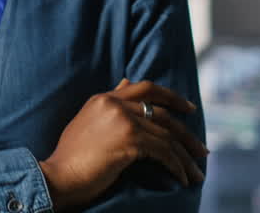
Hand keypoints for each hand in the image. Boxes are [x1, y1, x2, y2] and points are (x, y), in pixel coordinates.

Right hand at [39, 79, 206, 210]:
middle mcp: (114, 104)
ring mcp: (122, 120)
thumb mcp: (88, 122)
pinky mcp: (129, 139)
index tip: (189, 108)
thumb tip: (126, 82)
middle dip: (186, 131)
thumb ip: (110, 105)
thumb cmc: (71, 157)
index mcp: (103, 98)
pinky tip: (182, 178)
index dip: (171, 97)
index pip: (145, 88)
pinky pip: (164, 152)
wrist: (58, 176)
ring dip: (185, 156)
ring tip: (196, 172)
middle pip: (162, 112)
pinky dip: (177, 167)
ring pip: (167, 135)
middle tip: (201, 149)